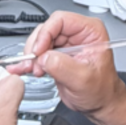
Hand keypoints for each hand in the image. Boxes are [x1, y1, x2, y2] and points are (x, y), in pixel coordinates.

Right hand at [10, 12, 125, 124]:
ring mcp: (66, 44)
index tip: (39, 50)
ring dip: (32, 55)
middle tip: (34, 63)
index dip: (46, 33)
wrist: (100, 103)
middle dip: (37, 46)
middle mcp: (78, 34)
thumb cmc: (102, 90)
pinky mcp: (57, 55)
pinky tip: (23, 68)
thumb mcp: (83, 79)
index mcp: (90, 31)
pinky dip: (30, 60)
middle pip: (47, 28)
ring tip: (34, 69)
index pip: (61, 20)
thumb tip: (45, 57)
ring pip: (40, 40)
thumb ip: (63, 66)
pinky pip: (38, 52)